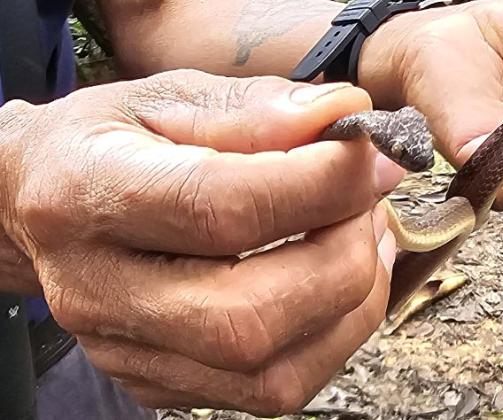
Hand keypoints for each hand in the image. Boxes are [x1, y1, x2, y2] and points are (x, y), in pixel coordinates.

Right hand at [0, 69, 404, 414]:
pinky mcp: (161, 382)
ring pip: (271, 372)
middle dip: (343, 257)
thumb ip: (255, 108)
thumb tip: (343, 117)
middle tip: (367, 200)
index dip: (317, 183)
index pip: (217, 207)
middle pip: (247, 316)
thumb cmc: (110, 142)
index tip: (370, 154)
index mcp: (89, 195)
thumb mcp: (169, 98)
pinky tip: (339, 278)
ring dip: (351, 303)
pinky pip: (275, 389)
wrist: (40, 202)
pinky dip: (333, 334)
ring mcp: (129, 351)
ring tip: (363, 235)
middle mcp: (98, 290)